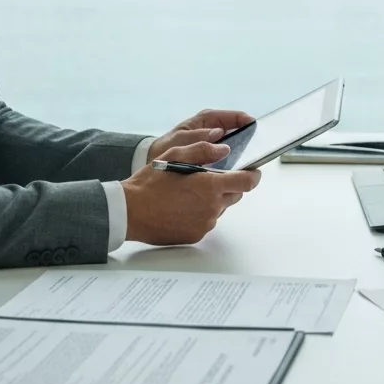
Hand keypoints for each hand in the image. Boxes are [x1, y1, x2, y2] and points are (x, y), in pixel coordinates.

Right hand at [122, 140, 261, 245]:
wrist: (130, 212)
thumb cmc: (149, 184)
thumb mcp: (173, 155)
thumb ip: (202, 149)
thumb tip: (224, 149)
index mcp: (209, 186)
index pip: (246, 182)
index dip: (253, 175)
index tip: (254, 171)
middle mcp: (211, 207)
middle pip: (234, 194)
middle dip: (227, 185)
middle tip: (206, 178)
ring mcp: (205, 223)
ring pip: (219, 208)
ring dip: (212, 199)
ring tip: (187, 192)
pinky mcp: (196, 235)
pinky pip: (206, 220)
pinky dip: (200, 212)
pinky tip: (181, 206)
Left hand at [146, 108, 254, 164]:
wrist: (156, 163)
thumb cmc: (165, 148)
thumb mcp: (179, 141)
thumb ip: (197, 138)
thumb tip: (219, 134)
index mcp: (206, 120)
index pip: (232, 116)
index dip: (245, 120)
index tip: (256, 127)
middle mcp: (213, 130)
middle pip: (237, 131)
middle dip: (247, 139)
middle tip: (257, 147)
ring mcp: (215, 145)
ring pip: (235, 146)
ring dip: (242, 153)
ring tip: (250, 161)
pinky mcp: (214, 159)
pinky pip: (229, 159)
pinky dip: (233, 164)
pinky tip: (236, 172)